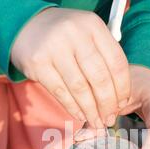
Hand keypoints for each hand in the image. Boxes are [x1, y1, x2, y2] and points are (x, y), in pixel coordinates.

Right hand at [10, 7, 129, 127]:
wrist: (26, 25)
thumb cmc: (65, 36)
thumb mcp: (87, 35)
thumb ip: (103, 57)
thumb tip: (119, 97)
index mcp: (93, 26)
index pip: (116, 62)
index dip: (123, 87)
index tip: (123, 104)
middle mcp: (75, 34)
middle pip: (99, 78)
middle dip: (107, 104)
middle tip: (110, 119)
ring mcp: (55, 48)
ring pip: (80, 88)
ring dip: (91, 110)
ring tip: (96, 122)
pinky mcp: (38, 63)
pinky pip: (60, 92)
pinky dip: (72, 107)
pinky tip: (80, 115)